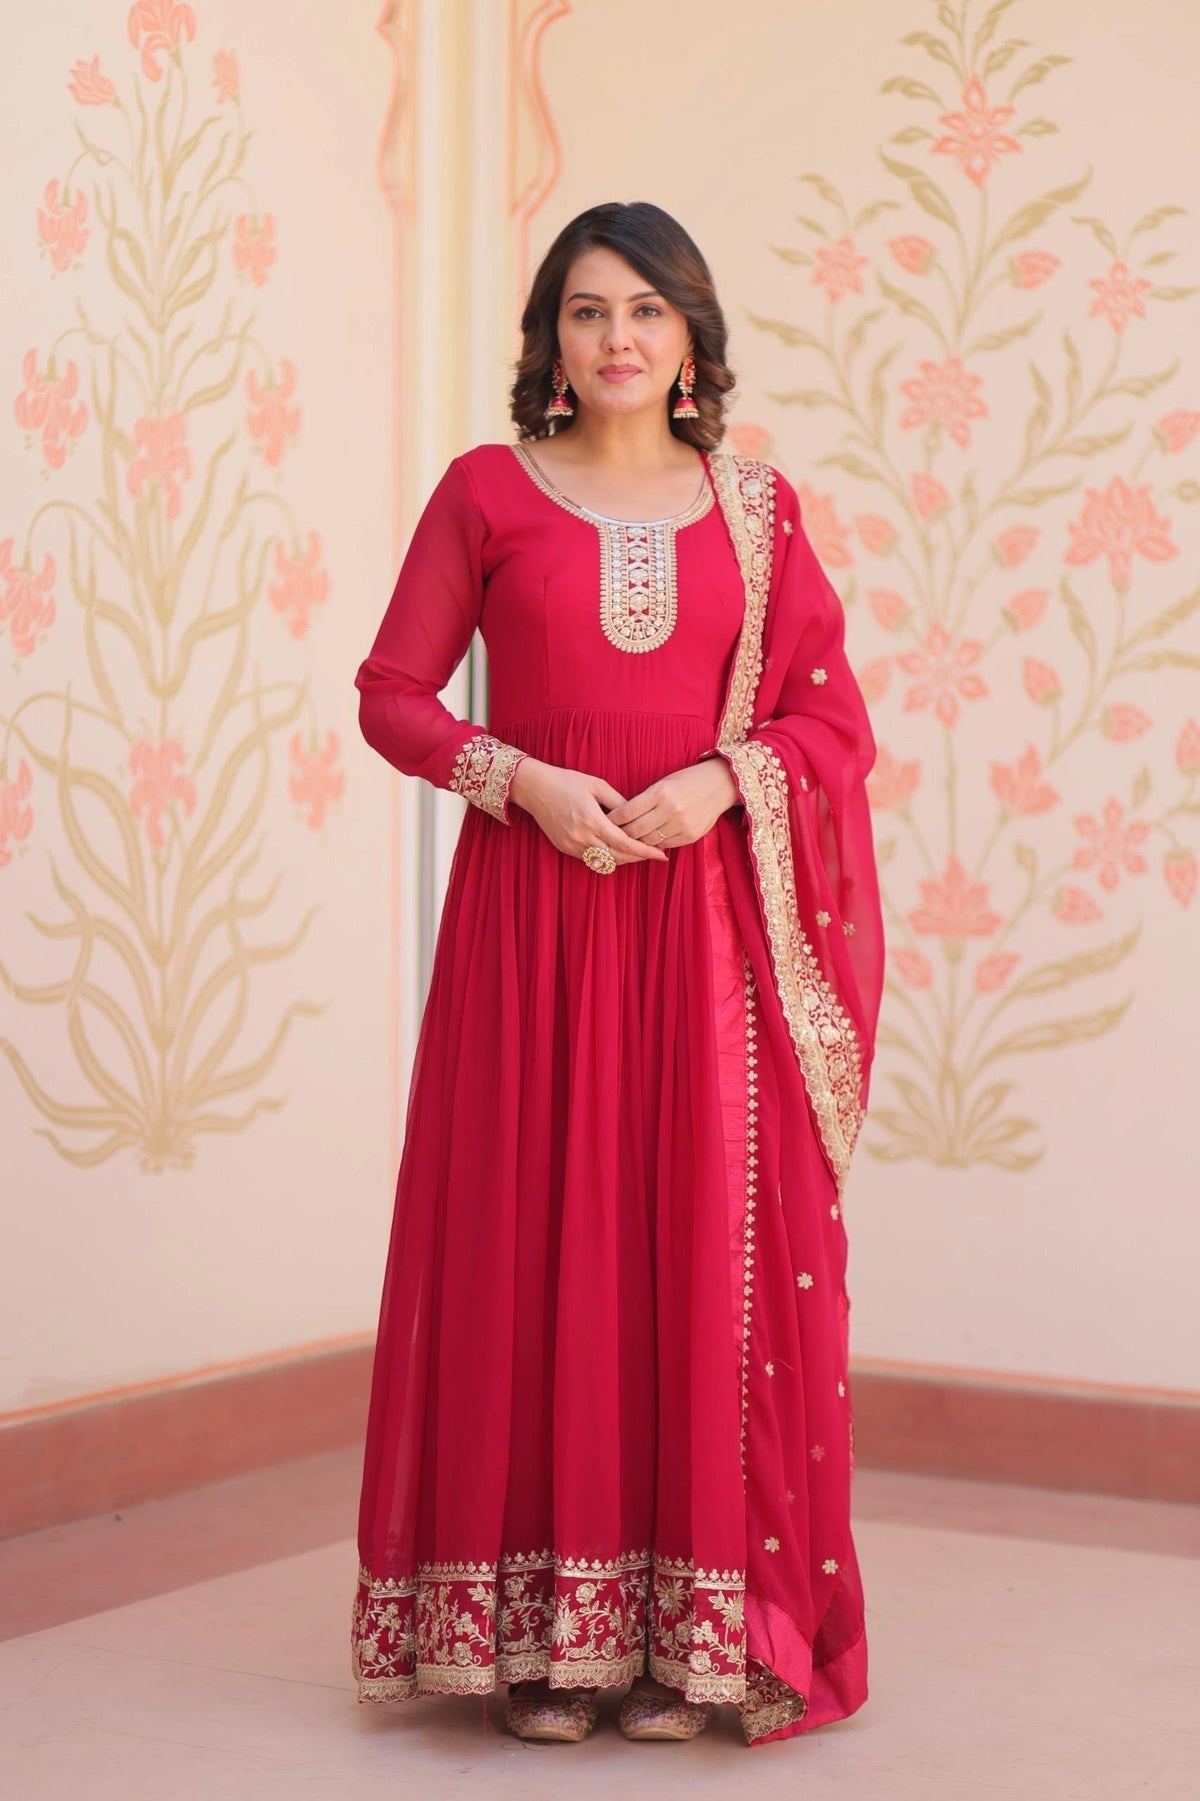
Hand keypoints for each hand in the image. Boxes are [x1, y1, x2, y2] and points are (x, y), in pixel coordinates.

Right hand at [509, 757, 668, 864]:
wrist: (535, 788)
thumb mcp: (597, 785)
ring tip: (639, 853)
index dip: (646, 851)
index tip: (662, 855)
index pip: (625, 844)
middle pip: (618, 858)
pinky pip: (591, 860)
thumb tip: (638, 815)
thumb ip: (619, 802)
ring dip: (623, 859)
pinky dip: (606, 858)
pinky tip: (617, 851)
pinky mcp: (565, 848)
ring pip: (604, 862)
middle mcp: (582, 838)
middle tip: (654, 854)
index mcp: (592, 821)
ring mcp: (572, 846)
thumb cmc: (567, 781)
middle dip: (638, 858)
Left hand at [606, 756, 739, 849]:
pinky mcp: (690, 836)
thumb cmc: (686, 781)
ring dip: (637, 842)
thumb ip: (644, 801)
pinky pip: (665, 845)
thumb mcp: (663, 784)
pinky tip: (649, 841)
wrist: (720, 785)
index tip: (603, 821)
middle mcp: (671, 810)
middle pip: (635, 831)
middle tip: (610, 835)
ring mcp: (682, 825)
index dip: (612, 819)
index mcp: (660, 792)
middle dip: (620, 834)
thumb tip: (621, 819)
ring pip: (648, 841)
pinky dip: (655, 844)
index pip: (627, 812)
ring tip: (627, 840)